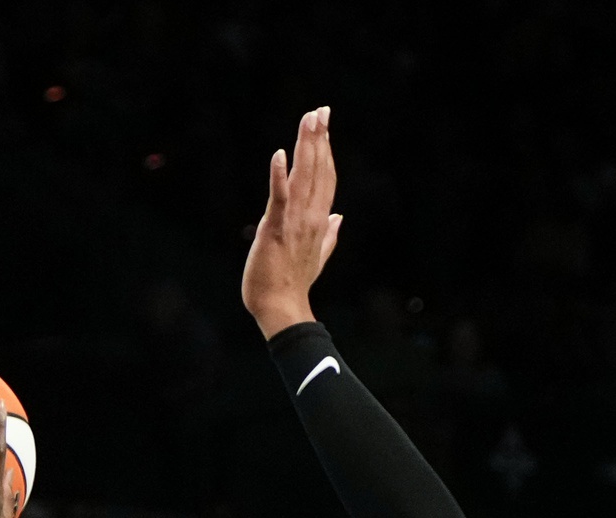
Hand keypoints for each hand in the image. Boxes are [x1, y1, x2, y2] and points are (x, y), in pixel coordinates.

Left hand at [241, 106, 343, 336]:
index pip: (326, 178)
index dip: (326, 150)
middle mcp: (311, 217)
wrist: (281, 308)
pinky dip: (280, 176)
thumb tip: (339, 217)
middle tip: (321, 110)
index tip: (324, 125)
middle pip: (319, 170)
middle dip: (319, 138)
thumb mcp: (316, 256)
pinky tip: (280, 154)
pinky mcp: (276, 229)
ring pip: (304, 177)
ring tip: (309, 119)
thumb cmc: (293, 284)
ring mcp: (295, 222)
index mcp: (319, 220)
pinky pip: (279, 198)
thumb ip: (329, 234)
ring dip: (307, 146)